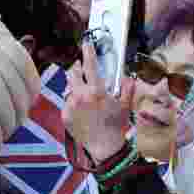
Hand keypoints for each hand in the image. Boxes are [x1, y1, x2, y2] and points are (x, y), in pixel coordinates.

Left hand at [64, 40, 134, 163]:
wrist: (104, 148)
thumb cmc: (115, 128)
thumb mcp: (124, 106)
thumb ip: (126, 88)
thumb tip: (127, 78)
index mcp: (96, 92)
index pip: (90, 65)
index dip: (88, 52)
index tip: (86, 45)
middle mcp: (81, 96)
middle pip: (73, 72)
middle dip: (78, 68)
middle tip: (83, 69)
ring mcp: (71, 106)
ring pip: (70, 88)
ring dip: (76, 86)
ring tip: (87, 95)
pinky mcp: (65, 115)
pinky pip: (68, 102)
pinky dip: (74, 102)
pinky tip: (84, 110)